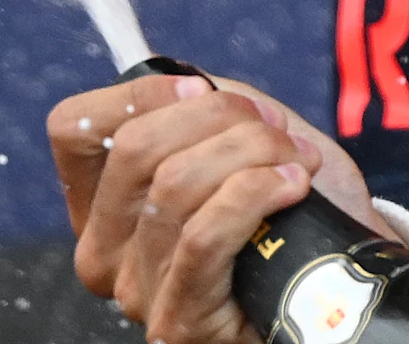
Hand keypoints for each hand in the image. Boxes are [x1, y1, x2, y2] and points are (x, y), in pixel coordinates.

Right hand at [48, 70, 383, 343]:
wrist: (335, 286)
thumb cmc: (291, 214)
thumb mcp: (244, 142)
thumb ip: (206, 112)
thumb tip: (192, 89)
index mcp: (105, 202)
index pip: (73, 129)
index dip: (140, 94)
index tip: (201, 89)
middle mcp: (104, 250)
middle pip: (135, 147)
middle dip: (222, 116)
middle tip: (275, 127)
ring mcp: (136, 290)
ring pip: (175, 185)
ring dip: (254, 153)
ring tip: (297, 160)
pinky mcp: (177, 321)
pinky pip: (203, 236)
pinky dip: (256, 194)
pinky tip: (292, 187)